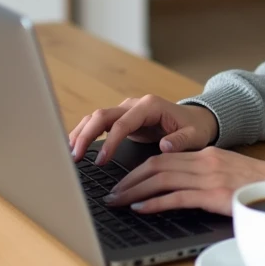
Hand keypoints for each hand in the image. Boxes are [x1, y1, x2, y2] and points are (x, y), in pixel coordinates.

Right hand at [67, 94, 219, 164]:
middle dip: (86, 135)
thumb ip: (181, 141)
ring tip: (69, 153)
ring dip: (81, 133)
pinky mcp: (121, 119)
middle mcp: (134, 105)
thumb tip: (166, 146)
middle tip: (75, 157)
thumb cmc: (194, 127)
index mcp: (149, 106)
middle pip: (102, 115)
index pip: (123, 123)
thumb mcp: (194, 135)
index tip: (101, 160)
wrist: (195, 119)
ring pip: (95, 118)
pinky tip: (74, 147)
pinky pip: (98, 124)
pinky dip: (85, 133)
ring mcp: (126, 111)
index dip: (110, 141)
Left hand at [102, 146, 264, 214]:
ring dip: (135, 191)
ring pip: (161, 178)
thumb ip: (204, 174)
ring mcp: (210, 177)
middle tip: (111, 193)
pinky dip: (155, 202)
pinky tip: (141, 208)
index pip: (164, 157)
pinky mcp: (215, 194)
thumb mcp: (228, 172)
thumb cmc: (258, 186)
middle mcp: (205, 161)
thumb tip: (177, 186)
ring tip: (118, 201)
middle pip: (157, 165)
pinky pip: (177, 197)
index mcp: (207, 154)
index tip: (123, 181)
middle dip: (130, 180)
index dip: (139, 169)